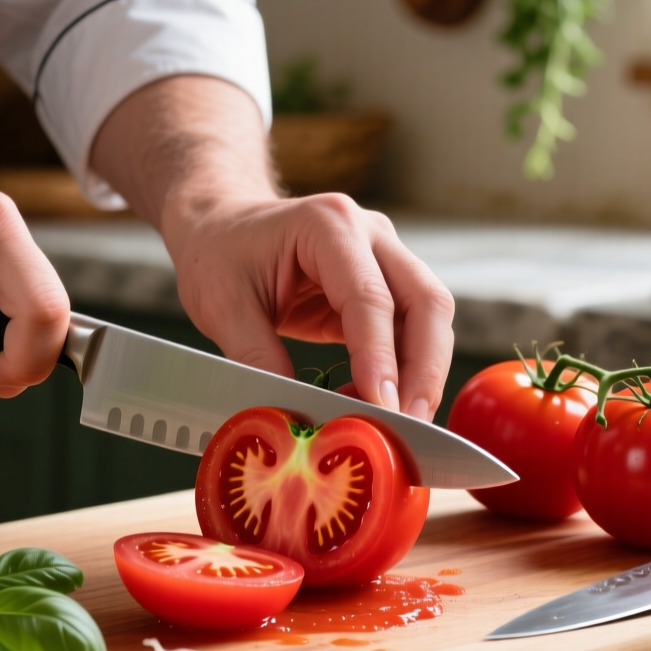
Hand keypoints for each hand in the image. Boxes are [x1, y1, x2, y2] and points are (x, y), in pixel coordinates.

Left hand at [91, 76, 454, 420]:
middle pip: (426, 302)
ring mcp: (385, 257)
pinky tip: (381, 405)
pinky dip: (405, 371)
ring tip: (400, 424)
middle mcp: (370, 234)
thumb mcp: (223, 308)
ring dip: (423, 374)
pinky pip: (412, 330)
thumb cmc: (220, 256)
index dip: (380, 357)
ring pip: (430, 318)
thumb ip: (258, 359)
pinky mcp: (386, 286)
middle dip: (424, 370)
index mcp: (328, 224)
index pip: (370, 297)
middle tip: (409, 425)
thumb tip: (295, 415)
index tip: (383, 407)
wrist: (221, 227)